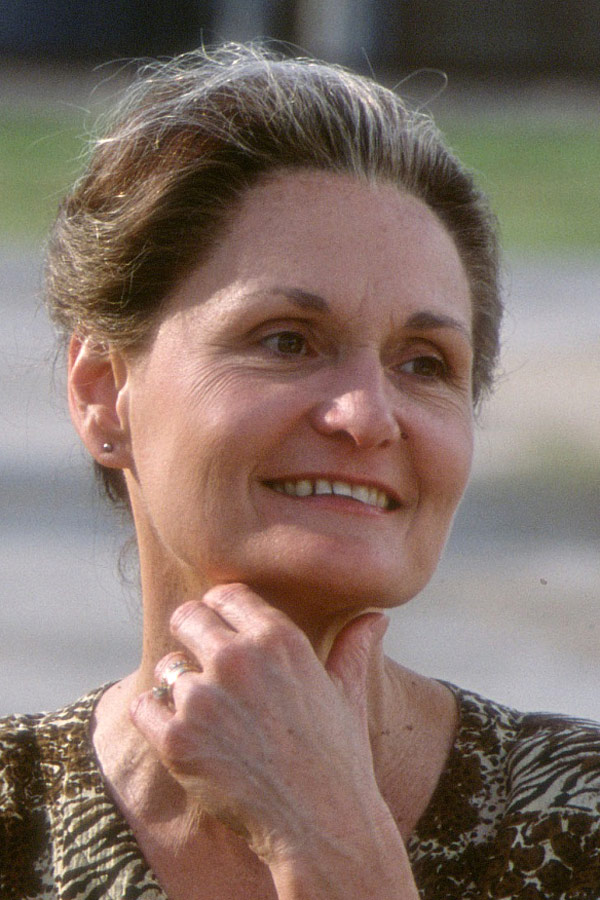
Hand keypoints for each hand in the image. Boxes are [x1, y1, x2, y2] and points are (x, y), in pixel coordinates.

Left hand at [131, 584, 417, 897]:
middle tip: (202, 666)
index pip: (225, 595)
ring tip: (207, 717)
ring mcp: (204, 699)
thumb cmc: (339, 758)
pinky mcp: (178, 740)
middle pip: (187, 618)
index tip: (220, 629)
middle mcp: (237, 659)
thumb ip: (353, 646)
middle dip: (191, 636)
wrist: (323, 827)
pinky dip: (156, 719)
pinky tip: (183, 735)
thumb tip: (376, 615)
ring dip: (179, 688)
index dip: (220, 610)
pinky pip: (145, 707)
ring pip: (167, 668)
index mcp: (278, 638)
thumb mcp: (349, 694)